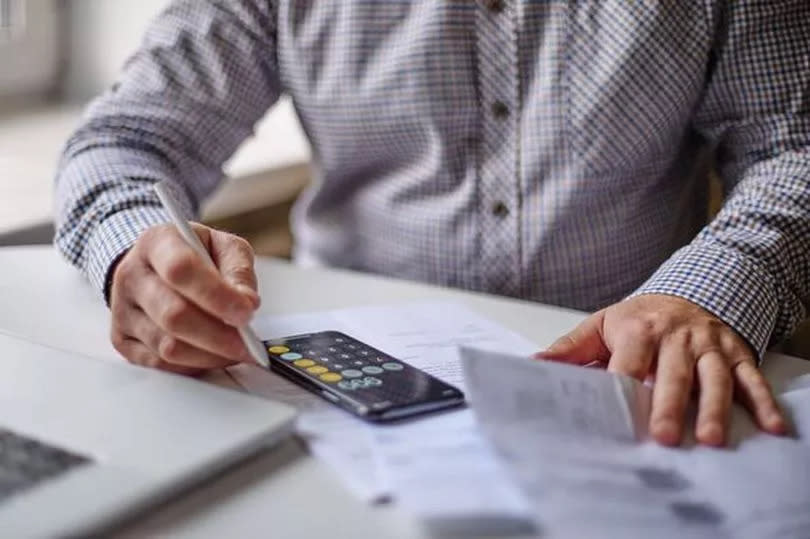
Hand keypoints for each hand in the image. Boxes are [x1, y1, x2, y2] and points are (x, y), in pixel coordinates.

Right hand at [109, 223, 259, 374]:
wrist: (158, 266)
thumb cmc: (195, 255)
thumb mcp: (223, 247)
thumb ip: (238, 270)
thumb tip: (247, 303)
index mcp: (156, 242)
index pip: (181, 270)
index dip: (216, 296)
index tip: (247, 312)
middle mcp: (131, 275)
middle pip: (173, 315)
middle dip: (218, 336)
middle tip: (248, 343)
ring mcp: (122, 310)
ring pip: (167, 347)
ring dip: (210, 355)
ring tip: (236, 350)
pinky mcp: (123, 340)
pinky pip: (160, 364)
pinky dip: (194, 366)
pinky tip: (213, 355)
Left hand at [537, 294, 786, 445]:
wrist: (689, 290)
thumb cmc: (640, 318)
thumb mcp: (601, 325)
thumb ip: (570, 349)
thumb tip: (533, 365)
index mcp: (639, 329)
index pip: (629, 362)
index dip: (624, 386)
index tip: (617, 413)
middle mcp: (677, 337)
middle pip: (673, 374)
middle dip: (668, 405)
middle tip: (662, 437)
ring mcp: (709, 346)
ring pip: (713, 378)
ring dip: (714, 409)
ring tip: (710, 439)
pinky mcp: (735, 354)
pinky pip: (751, 378)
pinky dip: (764, 403)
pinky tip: (772, 427)